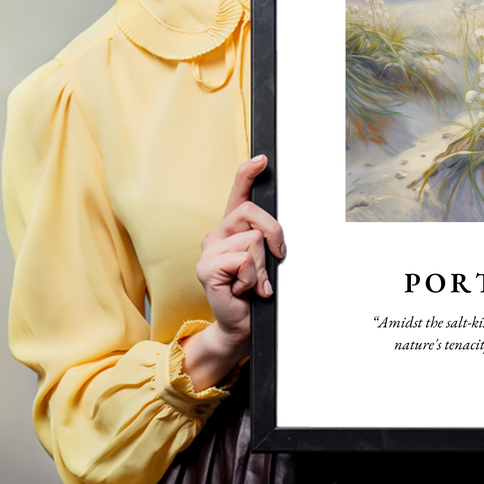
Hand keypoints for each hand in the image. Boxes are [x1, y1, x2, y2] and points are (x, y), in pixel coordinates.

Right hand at [181, 155, 285, 389]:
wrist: (241, 324)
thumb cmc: (255, 291)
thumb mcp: (266, 259)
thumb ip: (267, 239)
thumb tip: (277, 232)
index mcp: (232, 229)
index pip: (238, 193)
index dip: (248, 173)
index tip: (262, 159)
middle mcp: (217, 234)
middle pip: (253, 213)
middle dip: (274, 235)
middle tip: (275, 259)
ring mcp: (208, 250)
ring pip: (253, 240)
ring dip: (262, 266)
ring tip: (253, 282)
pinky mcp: (206, 268)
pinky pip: (243, 260)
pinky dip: (252, 278)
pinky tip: (243, 289)